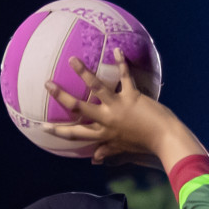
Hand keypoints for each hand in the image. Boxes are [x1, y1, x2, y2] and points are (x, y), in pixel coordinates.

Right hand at [45, 50, 203, 167]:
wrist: (166, 139)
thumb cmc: (145, 145)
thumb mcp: (123, 149)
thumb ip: (107, 151)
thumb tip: (94, 159)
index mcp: (104, 134)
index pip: (76, 134)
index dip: (58, 131)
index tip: (43, 126)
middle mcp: (107, 120)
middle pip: (79, 108)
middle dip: (61, 96)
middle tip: (47, 84)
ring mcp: (118, 107)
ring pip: (96, 88)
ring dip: (83, 73)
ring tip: (73, 60)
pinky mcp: (132, 96)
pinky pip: (124, 76)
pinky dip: (121, 62)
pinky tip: (116, 49)